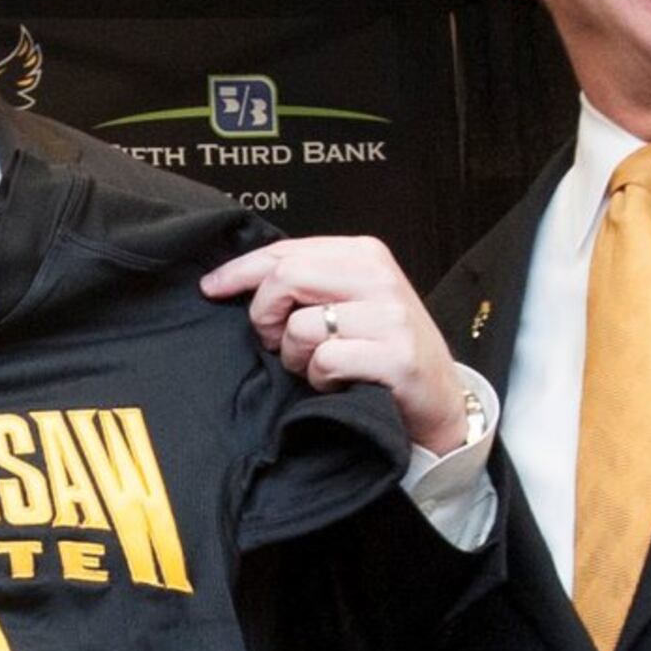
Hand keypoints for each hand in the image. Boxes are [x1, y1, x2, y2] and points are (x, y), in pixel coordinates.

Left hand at [199, 237, 467, 453]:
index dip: (241, 270)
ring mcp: (390, 316)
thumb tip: (237, 280)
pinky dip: (320, 379)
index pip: (286, 251)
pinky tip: (338, 382)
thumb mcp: (347, 302)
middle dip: (265, 314)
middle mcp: (379, 277)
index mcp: (364, 254)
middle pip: (286, 278)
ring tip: (318, 365)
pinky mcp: (396, 355)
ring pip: (301, 326)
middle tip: (274, 340)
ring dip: (296, 357)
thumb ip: (305, 284)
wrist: (437, 399)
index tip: (212, 287)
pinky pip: (325, 361)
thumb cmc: (383, 349)